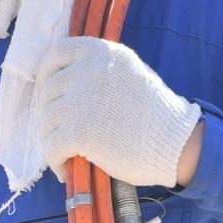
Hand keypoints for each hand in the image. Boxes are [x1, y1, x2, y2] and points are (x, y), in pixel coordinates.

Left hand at [39, 37, 203, 187]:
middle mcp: (89, 70)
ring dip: (52, 138)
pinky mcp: (79, 130)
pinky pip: (52, 146)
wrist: (175, 142)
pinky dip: (55, 160)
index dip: (47, 74)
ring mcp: (82, 100)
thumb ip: (99, 70)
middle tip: (60, 130)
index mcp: (102, 52)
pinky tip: (65, 169)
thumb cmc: (155, 113)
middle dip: (51, 112)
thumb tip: (64, 82)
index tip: (48, 91)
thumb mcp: (129, 73)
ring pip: (47, 119)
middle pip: (49, 89)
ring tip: (65, 152)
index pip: (57, 53)